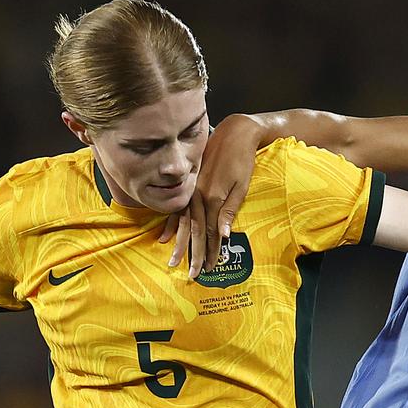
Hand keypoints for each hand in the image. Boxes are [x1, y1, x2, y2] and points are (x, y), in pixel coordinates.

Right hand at [159, 113, 259, 277]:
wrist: (234, 133)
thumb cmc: (242, 160)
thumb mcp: (241, 186)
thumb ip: (229, 211)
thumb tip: (222, 237)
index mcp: (213, 197)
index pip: (210, 232)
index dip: (210, 252)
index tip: (208, 269)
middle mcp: (198, 195)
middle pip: (195, 231)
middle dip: (194, 254)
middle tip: (192, 274)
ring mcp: (191, 189)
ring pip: (184, 222)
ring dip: (181, 243)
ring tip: (174, 260)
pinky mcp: (189, 184)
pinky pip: (177, 209)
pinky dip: (171, 224)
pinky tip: (165, 237)